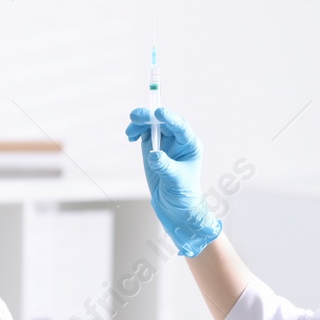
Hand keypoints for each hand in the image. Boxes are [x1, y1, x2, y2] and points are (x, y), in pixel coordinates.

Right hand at [124, 106, 222, 256]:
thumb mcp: (175, 180)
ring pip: (152, 125)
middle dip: (149, 118)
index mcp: (190, 145)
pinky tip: (131, 136)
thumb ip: (165, 165)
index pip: (180, 127)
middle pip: (163, 122)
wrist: (174, 206)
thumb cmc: (182, 194)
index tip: (159, 112)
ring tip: (130, 132)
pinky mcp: (153, 147)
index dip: (170, 118)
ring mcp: (165, 143)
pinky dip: (136, 131)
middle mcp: (178, 140)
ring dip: (140, 124)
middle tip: (135, 117)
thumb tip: (154, 154)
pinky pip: (144, 133)